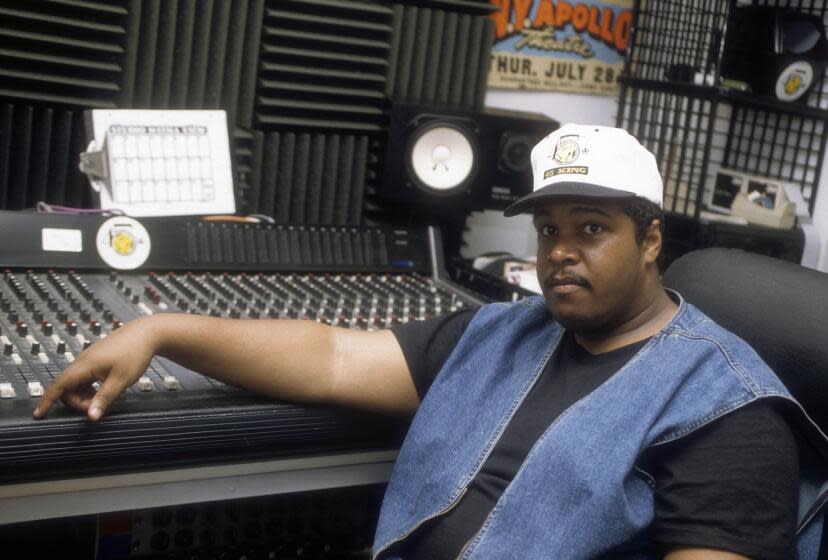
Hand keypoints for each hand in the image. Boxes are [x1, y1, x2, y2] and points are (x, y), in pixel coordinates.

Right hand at [33, 315, 160, 420]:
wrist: (147, 333)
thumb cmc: (135, 353)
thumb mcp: (120, 381)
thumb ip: (104, 399)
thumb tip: (91, 417)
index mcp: (84, 365)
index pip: (58, 385)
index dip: (47, 400)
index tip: (38, 414)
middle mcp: (83, 361)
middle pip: (67, 387)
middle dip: (76, 402)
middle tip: (95, 409)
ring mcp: (89, 359)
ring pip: (77, 383)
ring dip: (84, 396)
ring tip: (101, 402)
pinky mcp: (97, 360)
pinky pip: (85, 378)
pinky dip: (90, 388)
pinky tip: (103, 392)